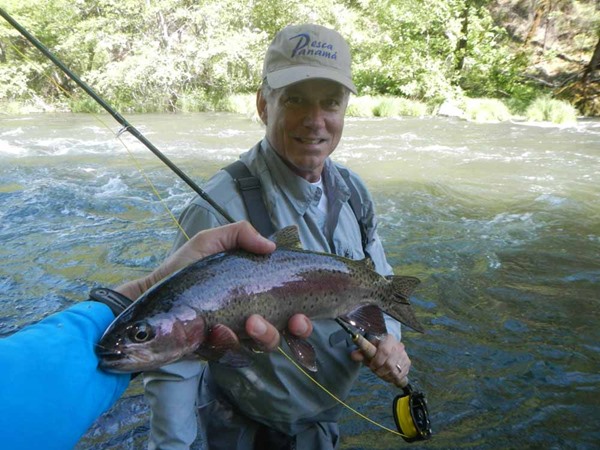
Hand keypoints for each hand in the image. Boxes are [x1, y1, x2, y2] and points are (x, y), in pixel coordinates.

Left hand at [116, 221, 312, 351]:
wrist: (154, 292)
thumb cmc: (186, 266)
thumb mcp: (211, 240)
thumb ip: (240, 233)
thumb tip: (270, 246)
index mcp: (258, 292)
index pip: (291, 308)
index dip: (304, 317)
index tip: (304, 313)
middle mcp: (253, 316)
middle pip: (287, 333)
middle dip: (296, 330)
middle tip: (292, 320)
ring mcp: (236, 335)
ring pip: (265, 346)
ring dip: (266, 336)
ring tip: (251, 322)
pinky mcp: (216, 349)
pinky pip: (232, 354)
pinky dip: (230, 343)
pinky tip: (219, 331)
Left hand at [350, 334, 410, 386]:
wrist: (389, 346)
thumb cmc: (376, 347)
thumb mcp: (368, 348)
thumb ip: (360, 352)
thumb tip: (353, 355)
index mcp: (388, 339)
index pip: (384, 351)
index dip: (377, 361)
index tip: (371, 365)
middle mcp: (398, 346)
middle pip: (389, 365)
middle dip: (379, 370)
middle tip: (374, 369)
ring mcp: (404, 355)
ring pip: (395, 372)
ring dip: (385, 375)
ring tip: (380, 372)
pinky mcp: (408, 363)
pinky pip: (400, 376)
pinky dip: (392, 378)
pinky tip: (388, 374)